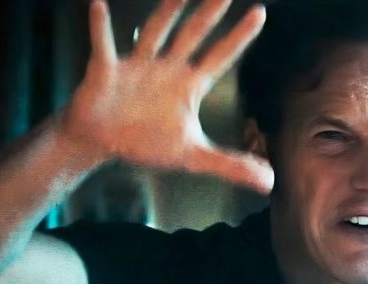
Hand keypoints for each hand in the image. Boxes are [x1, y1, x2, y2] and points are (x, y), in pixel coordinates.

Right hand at [60, 0, 273, 193]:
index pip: (220, 57)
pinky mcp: (106, 69)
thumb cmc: (144, 142)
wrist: (100, 141)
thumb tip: (269, 182)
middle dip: (209, 14)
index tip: (259, 13)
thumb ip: (231, 165)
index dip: (239, 37)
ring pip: (155, 32)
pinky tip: (98, 5)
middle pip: (192, 35)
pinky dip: (99, 27)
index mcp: (187, 85)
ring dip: (167, 12)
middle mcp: (166, 68)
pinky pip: (103, 45)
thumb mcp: (192, 156)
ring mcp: (137, 65)